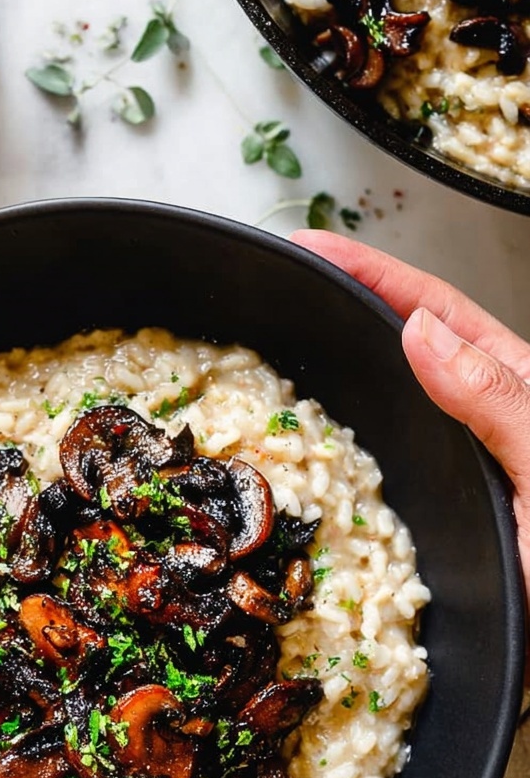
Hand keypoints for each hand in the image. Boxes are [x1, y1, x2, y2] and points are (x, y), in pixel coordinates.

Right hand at [291, 230, 529, 612]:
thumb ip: (497, 400)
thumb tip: (418, 333)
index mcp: (521, 390)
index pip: (436, 311)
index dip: (372, 272)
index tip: (309, 248)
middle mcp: (484, 425)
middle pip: (404, 350)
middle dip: (341, 314)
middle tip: (276, 293)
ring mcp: (456, 477)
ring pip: (382, 416)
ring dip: (330, 389)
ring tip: (273, 361)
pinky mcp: (435, 530)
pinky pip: (370, 486)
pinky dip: (330, 469)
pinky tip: (299, 467)